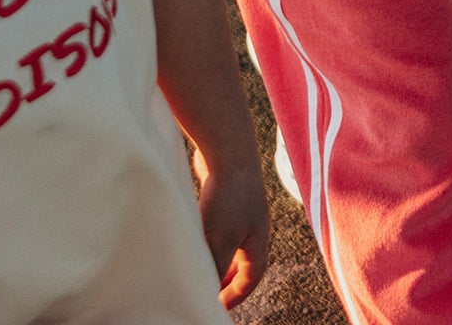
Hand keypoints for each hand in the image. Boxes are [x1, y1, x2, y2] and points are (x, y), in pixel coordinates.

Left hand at [194, 154, 270, 306]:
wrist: (227, 147)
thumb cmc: (228, 196)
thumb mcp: (220, 242)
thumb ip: (215, 270)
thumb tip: (207, 290)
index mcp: (258, 238)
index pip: (253, 275)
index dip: (238, 293)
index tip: (219, 304)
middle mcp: (253, 222)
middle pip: (244, 257)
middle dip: (227, 276)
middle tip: (209, 287)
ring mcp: (241, 204)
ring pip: (230, 238)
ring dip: (216, 253)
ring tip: (199, 263)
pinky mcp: (227, 190)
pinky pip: (219, 220)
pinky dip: (208, 233)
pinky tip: (193, 231)